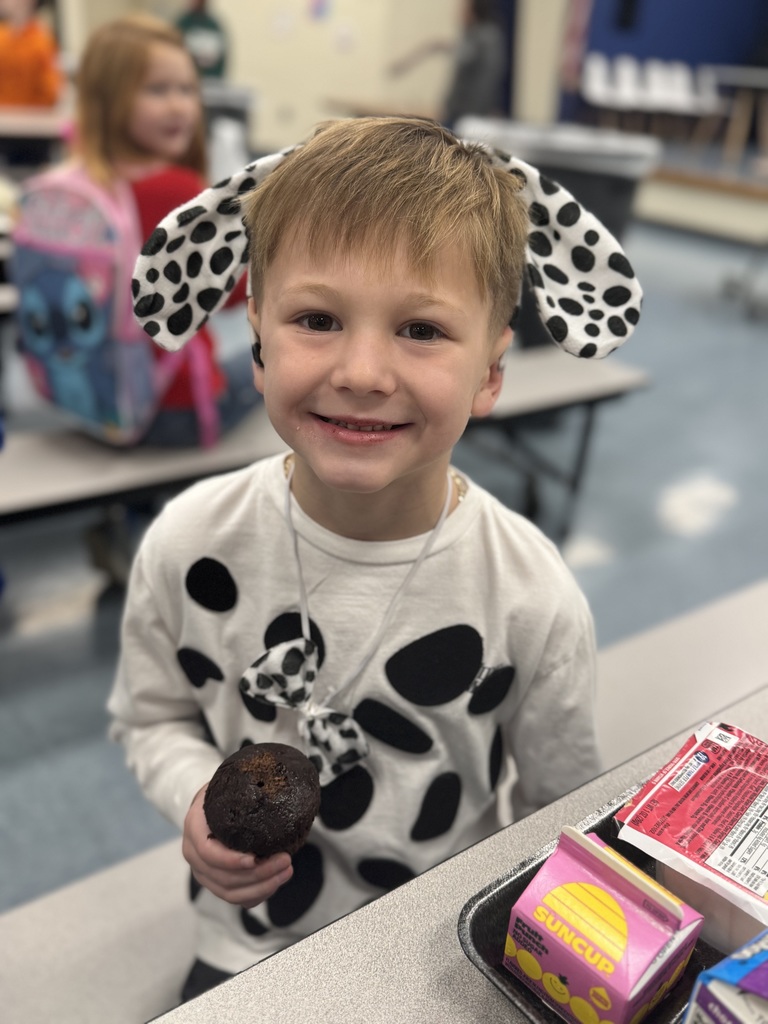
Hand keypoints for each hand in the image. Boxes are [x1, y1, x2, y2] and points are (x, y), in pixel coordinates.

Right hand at [182, 784, 293, 908]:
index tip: (255, 858)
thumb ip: (240, 789)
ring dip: (262, 886)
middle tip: (286, 860)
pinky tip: (276, 882)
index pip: (207, 852)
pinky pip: (237, 897)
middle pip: (223, 877)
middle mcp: (194, 855)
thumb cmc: (222, 795)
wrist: (209, 806)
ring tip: (286, 870)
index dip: (230, 860)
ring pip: (230, 892)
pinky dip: (257, 895)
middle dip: (258, 874)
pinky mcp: (216, 883)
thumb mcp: (226, 787)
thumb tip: (270, 784)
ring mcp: (204, 872)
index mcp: (193, 828)